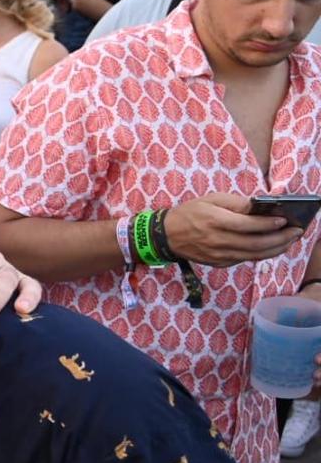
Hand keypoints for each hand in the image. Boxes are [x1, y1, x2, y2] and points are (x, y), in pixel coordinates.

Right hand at [162, 193, 306, 266]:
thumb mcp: (210, 199)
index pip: (248, 225)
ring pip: (253, 255)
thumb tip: (258, 206)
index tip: (284, 220)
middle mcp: (218, 240)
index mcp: (215, 221)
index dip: (268, 224)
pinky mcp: (219, 263)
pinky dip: (262, 254)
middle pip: (256, 243)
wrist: (166, 236)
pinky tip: (272, 248)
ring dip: (275, 249)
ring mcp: (219, 254)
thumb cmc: (190, 213)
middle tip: (296, 232)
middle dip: (280, 238)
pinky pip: (245, 259)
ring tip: (289, 241)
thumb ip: (235, 202)